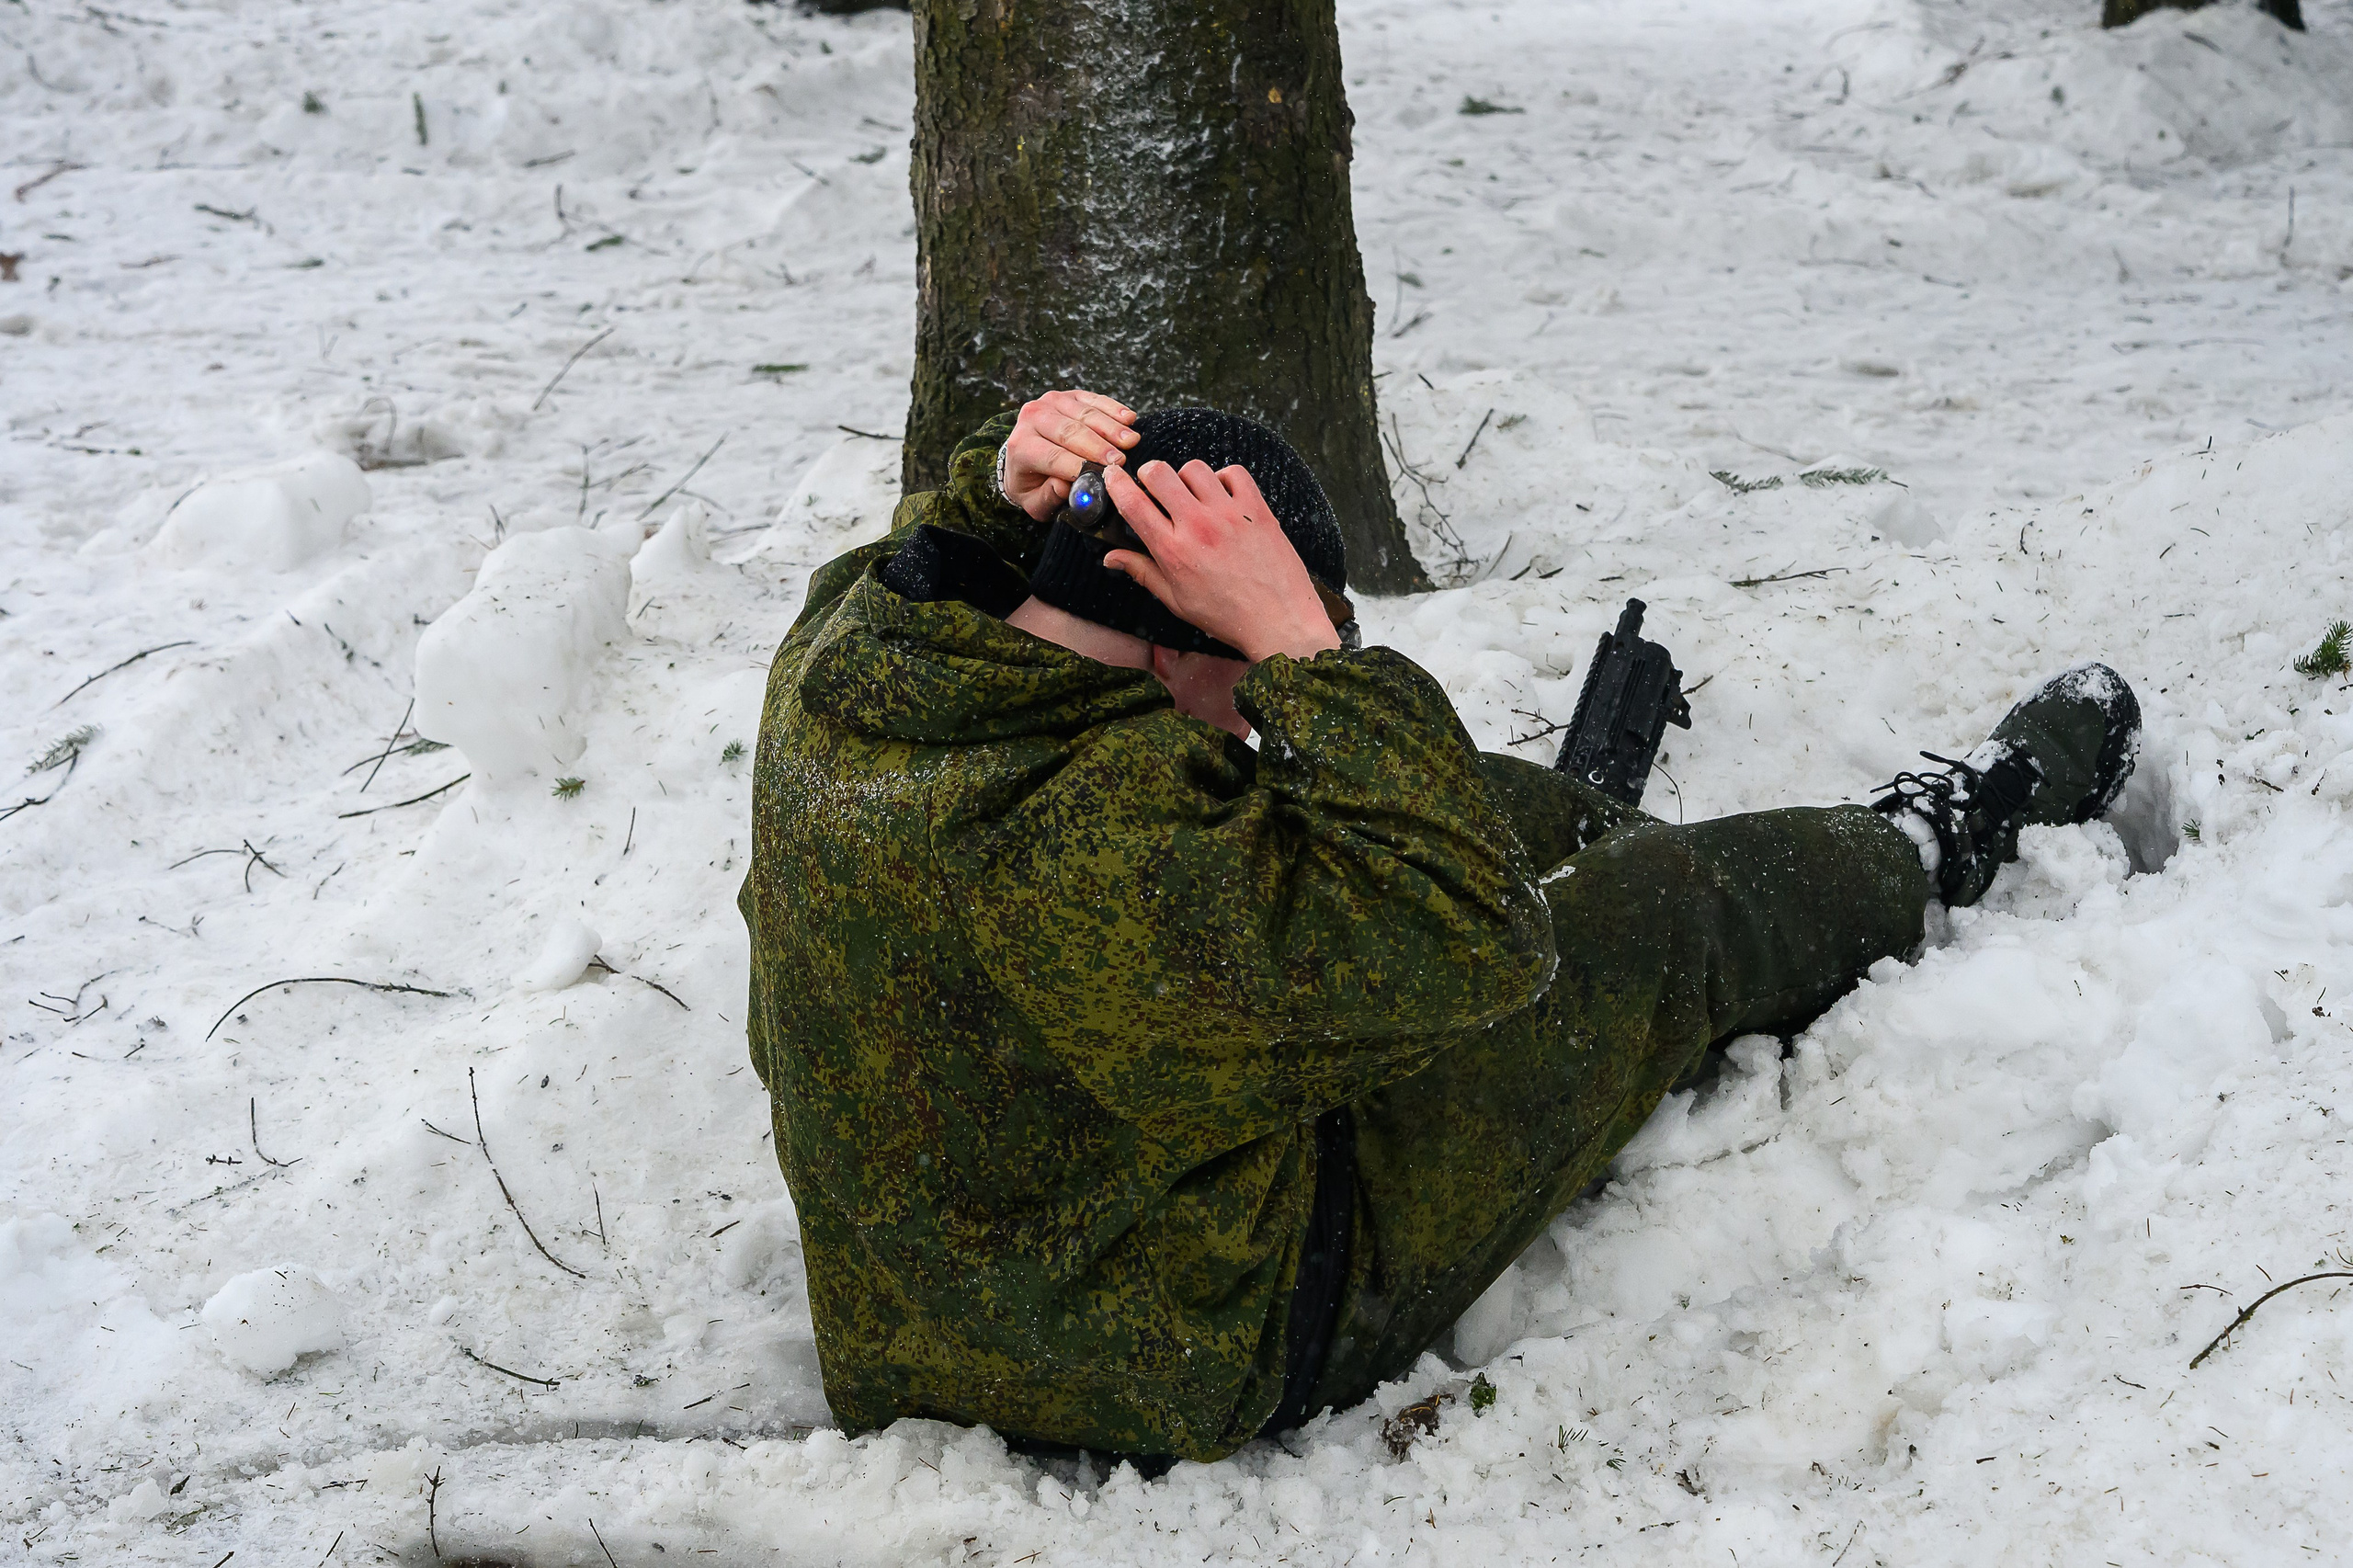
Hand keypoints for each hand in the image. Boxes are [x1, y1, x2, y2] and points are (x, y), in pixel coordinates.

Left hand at [999, 389, 1138, 520]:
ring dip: (1111, 428)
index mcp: (1021, 447)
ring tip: (1131, 441)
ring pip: (1085, 414)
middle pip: (1070, 432)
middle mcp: (1032, 418)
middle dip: (1099, 447)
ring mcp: (1050, 402)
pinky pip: (1093, 400)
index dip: (1079, 465)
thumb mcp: (1034, 502)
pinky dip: (1113, 409)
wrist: (1025, 453)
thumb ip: (1047, 497)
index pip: (1053, 456)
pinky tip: (1129, 419)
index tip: (1104, 475)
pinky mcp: (1069, 395)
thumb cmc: (1033, 482)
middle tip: (1120, 460)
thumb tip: (1065, 486)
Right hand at [1100, 460, 1342, 664]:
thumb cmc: (1227, 615)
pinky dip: (1223, 477)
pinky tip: (1222, 495)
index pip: (1133, 503)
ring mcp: (1229, 514)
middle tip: (1152, 485)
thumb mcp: (1177, 600)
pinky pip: (1233, 472)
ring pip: (1194, 468)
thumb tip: (1112, 558)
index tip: (1112, 475)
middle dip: (1149, 473)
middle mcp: (1198, 526)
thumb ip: (1143, 572)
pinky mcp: (1256, 509)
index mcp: (1173, 551)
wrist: (1279, 621)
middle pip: (1159, 473)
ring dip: (1185, 476)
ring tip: (1190, 493)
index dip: (1116, 483)